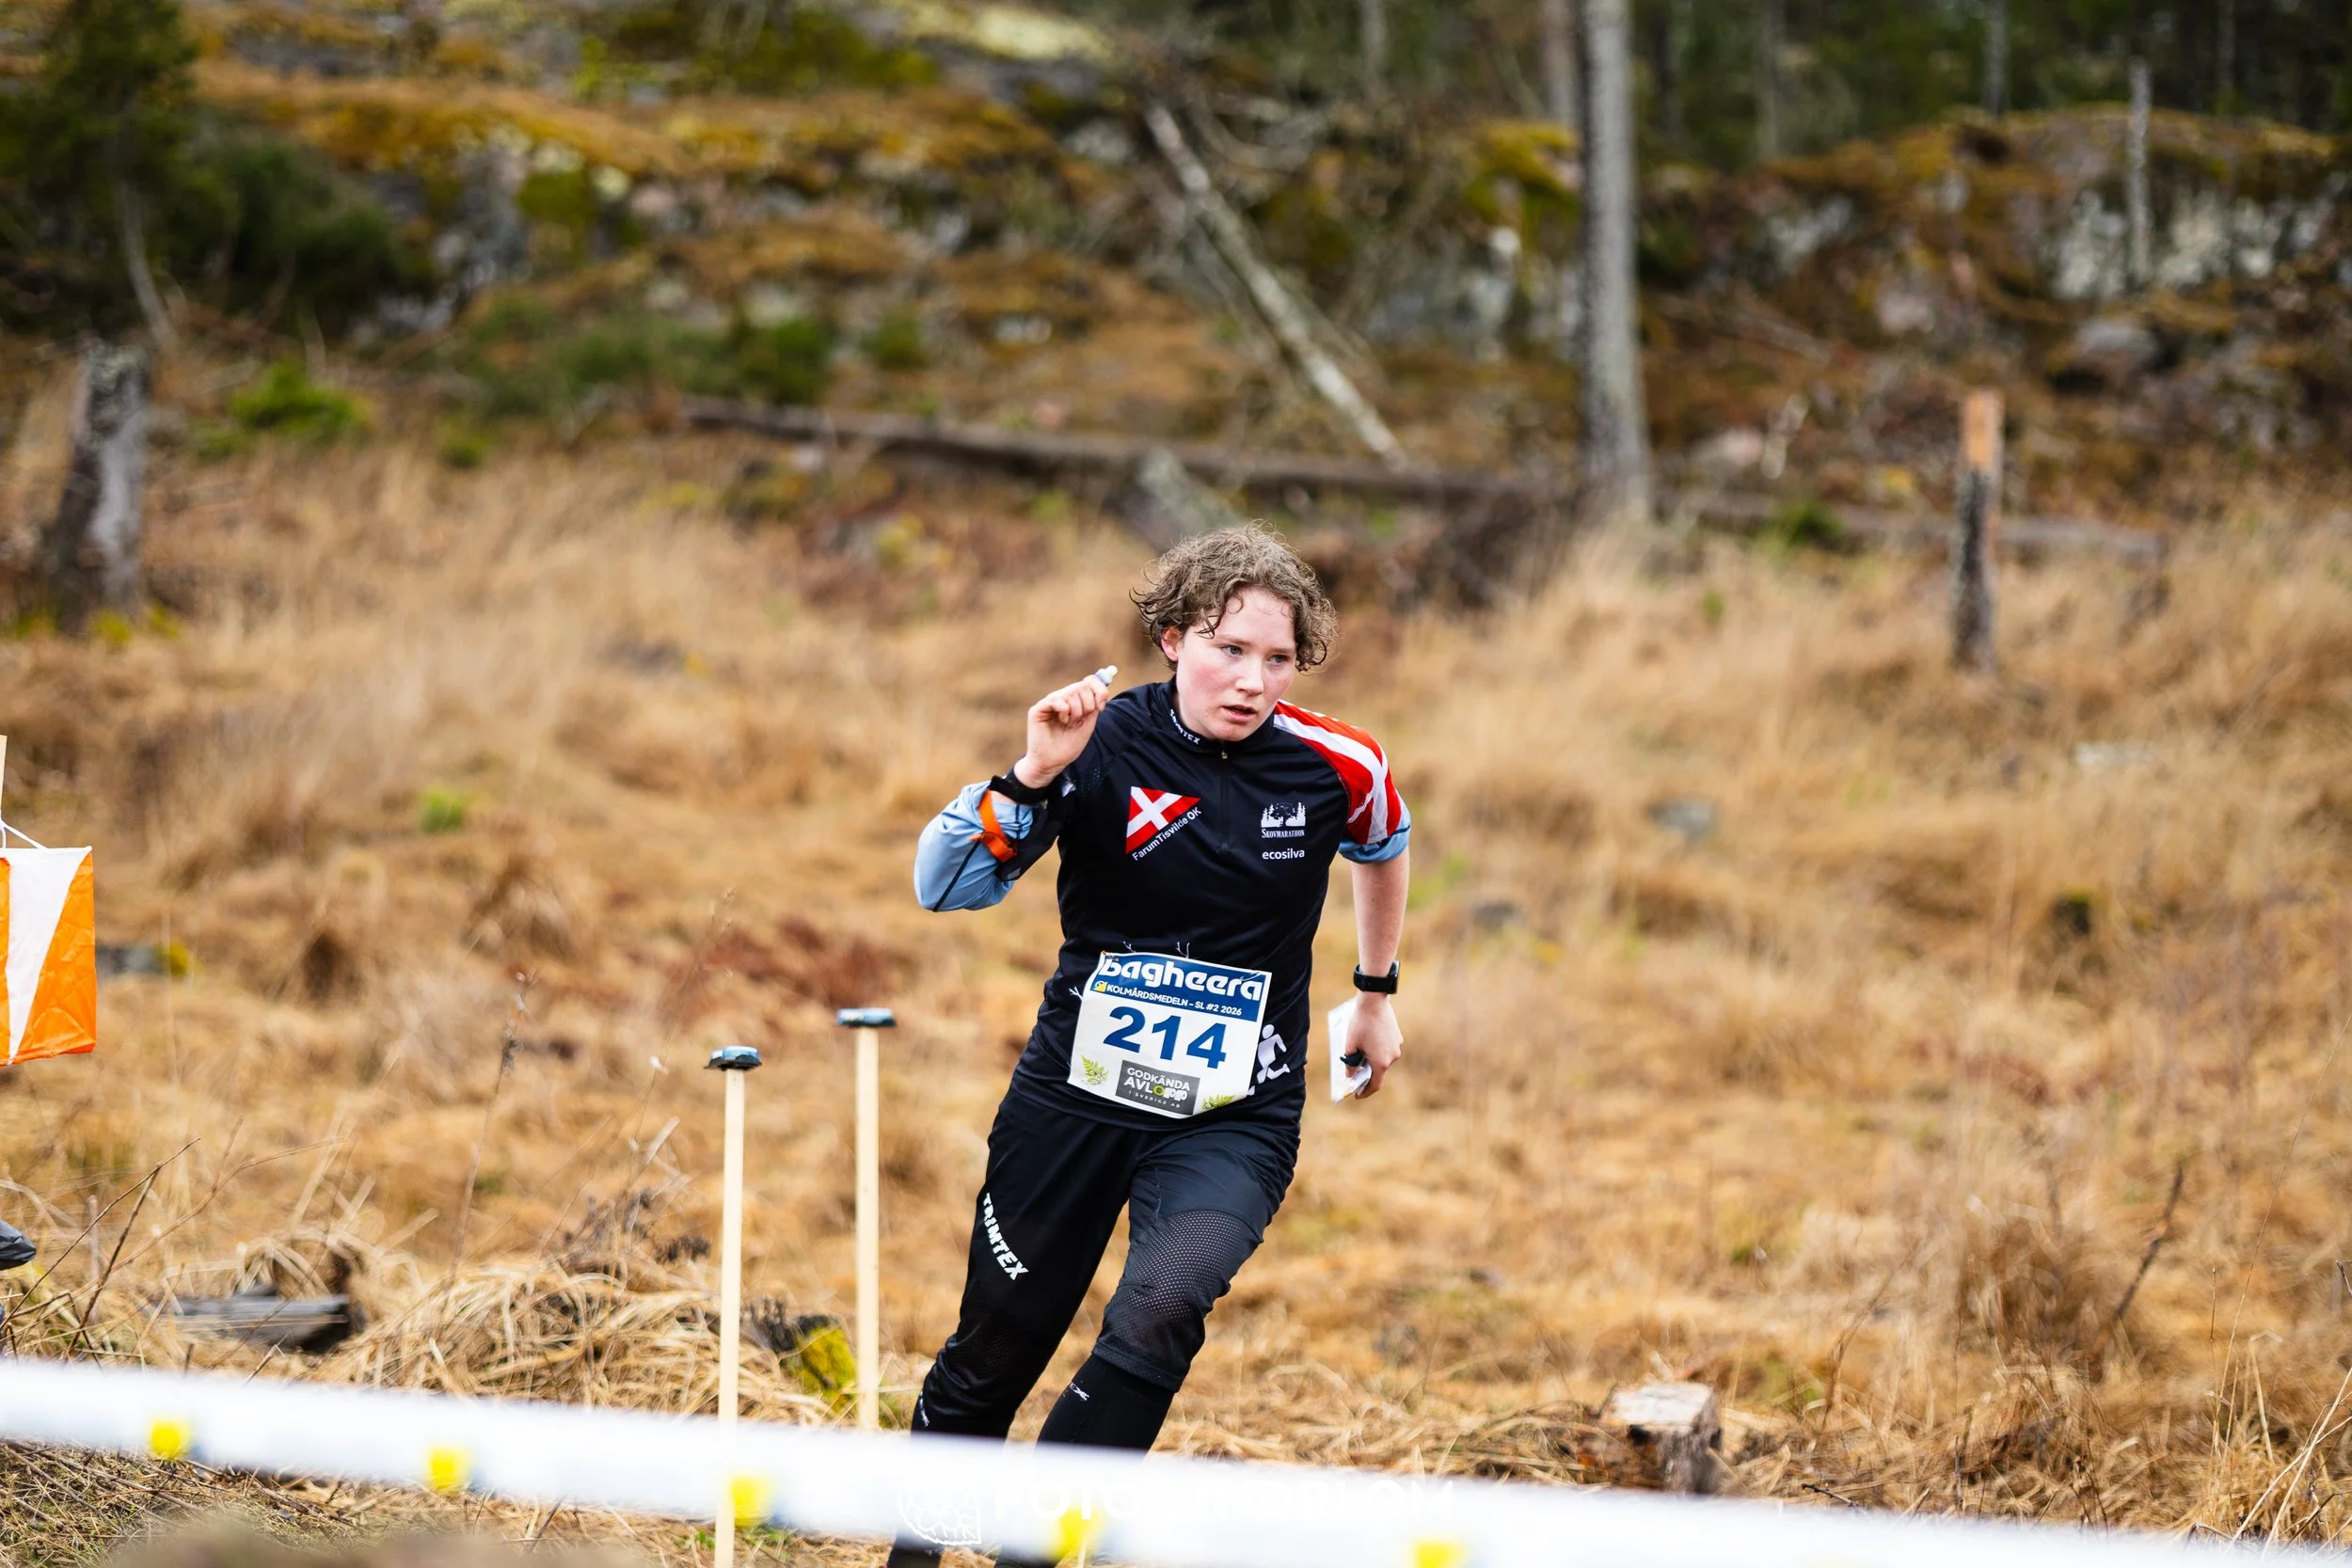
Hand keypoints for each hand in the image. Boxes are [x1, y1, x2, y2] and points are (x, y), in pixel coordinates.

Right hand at [1014, 672, 1109, 786]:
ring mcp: (1049, 702)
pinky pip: (1056, 700)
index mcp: (1074, 700)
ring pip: (1070, 693)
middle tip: (1081, 720)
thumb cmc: (1069, 745)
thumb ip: (1094, 705)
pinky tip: (1062, 721)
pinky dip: (1064, 711)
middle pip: (1082, 686)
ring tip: (1069, 724)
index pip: (1089, 681)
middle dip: (1088, 705)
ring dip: (1076, 711)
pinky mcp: (1038, 709)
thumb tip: (1102, 686)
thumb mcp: (1088, 723)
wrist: (1054, 762)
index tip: (1101, 706)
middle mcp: (1061, 697)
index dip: (1099, 690)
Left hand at [1346, 993, 1402, 1096]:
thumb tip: (1350, 1075)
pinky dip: (1378, 1049)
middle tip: (1355, 1071)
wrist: (1374, 1001)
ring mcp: (1397, 1046)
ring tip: (1360, 1052)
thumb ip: (1350, 1064)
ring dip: (1373, 1059)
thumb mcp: (1350, 1045)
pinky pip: (1387, 1048)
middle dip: (1367, 1072)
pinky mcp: (1398, 1037)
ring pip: (1383, 1058)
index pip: (1375, 1085)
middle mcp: (1392, 1057)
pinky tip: (1368, 1041)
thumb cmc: (1360, 1024)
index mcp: (1381, 1062)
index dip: (1365, 1092)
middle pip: (1379, 1071)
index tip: (1357, 1094)